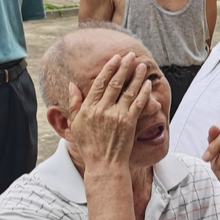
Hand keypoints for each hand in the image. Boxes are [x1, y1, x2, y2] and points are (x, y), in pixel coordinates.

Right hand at [69, 52, 151, 168]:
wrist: (104, 164)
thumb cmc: (89, 145)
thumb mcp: (76, 124)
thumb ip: (74, 103)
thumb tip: (71, 85)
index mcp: (89, 108)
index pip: (100, 83)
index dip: (109, 69)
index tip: (115, 58)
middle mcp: (102, 110)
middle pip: (115, 83)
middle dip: (124, 67)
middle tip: (131, 56)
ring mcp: (117, 116)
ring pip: (128, 91)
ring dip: (136, 76)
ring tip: (141, 65)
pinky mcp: (129, 123)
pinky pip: (138, 104)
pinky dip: (144, 92)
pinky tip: (148, 83)